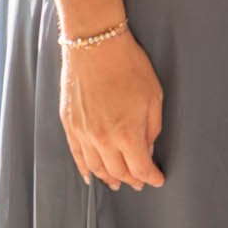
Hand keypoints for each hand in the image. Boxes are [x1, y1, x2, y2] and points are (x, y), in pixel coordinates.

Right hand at [59, 30, 165, 191]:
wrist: (95, 44)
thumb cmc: (128, 65)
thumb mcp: (153, 96)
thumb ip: (151, 128)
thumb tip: (147, 149)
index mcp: (127, 133)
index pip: (140, 168)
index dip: (151, 178)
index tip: (157, 179)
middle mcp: (102, 139)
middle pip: (118, 172)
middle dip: (132, 180)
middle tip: (140, 181)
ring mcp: (83, 133)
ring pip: (96, 168)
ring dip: (109, 178)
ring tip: (118, 182)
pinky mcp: (69, 124)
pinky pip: (76, 155)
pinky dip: (85, 169)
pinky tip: (90, 176)